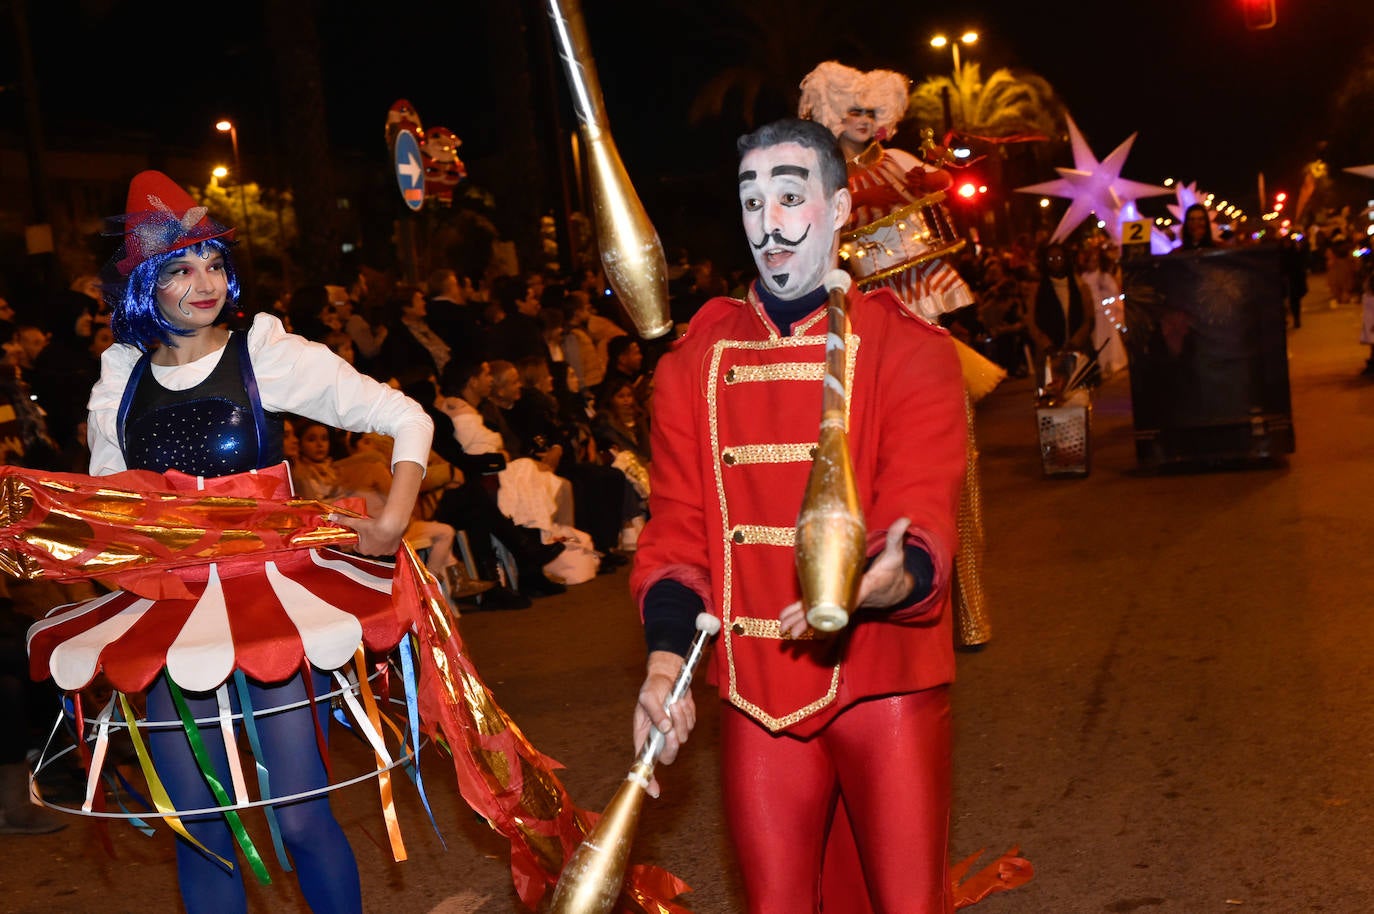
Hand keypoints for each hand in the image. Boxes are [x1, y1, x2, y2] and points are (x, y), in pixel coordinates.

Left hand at [330, 510, 408, 557]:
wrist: (391, 525)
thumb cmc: (375, 526)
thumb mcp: (357, 522)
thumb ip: (344, 520)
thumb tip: (332, 517)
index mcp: (363, 549)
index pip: (357, 548)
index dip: (358, 541)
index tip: (360, 535)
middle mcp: (373, 553)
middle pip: (368, 548)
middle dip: (368, 542)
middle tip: (369, 532)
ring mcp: (384, 552)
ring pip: (379, 549)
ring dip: (378, 543)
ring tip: (379, 533)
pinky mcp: (392, 550)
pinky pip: (389, 549)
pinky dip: (388, 544)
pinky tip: (387, 536)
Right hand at [632, 651, 696, 798]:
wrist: (668, 675)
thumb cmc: (653, 687)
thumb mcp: (648, 696)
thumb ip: (655, 713)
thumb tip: (665, 729)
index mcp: (644, 736)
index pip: (644, 762)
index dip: (648, 779)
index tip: (654, 791)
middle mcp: (659, 738)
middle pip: (669, 755)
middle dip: (672, 742)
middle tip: (671, 725)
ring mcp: (673, 732)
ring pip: (682, 738)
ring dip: (680, 719)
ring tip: (674, 702)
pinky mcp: (686, 724)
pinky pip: (691, 725)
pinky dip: (687, 713)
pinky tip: (680, 701)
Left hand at [777, 518, 914, 637]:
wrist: (896, 589)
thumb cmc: (893, 570)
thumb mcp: (896, 554)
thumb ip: (896, 538)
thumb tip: (905, 520)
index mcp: (862, 588)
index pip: (844, 599)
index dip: (828, 607)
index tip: (814, 615)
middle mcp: (849, 599)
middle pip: (826, 614)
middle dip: (807, 621)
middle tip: (789, 631)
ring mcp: (841, 603)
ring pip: (819, 615)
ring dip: (801, 622)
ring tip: (784, 631)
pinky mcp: (835, 602)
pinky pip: (817, 611)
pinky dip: (802, 615)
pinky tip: (787, 620)